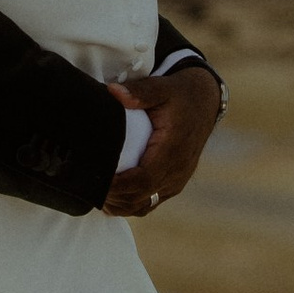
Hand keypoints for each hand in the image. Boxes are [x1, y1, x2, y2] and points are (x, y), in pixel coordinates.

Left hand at [101, 64, 221, 218]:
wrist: (205, 104)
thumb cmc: (179, 95)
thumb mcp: (162, 88)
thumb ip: (139, 92)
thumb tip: (113, 92)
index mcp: (173, 149)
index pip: (144, 179)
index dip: (119, 185)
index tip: (96, 181)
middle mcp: (178, 170)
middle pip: (141, 196)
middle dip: (114, 197)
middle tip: (88, 188)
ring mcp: (177, 180)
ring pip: (146, 204)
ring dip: (121, 205)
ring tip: (97, 195)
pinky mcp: (175, 184)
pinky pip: (152, 202)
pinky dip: (131, 204)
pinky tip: (113, 200)